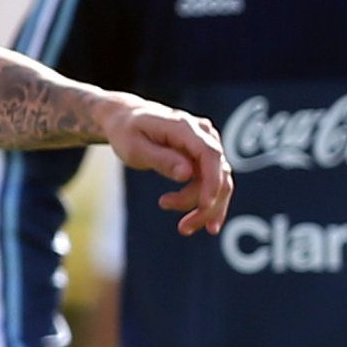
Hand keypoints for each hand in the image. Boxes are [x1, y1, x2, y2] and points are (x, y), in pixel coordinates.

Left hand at [97, 94, 232, 234]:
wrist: (126, 119)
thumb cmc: (127, 132)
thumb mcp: (135, 147)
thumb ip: (161, 159)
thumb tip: (187, 174)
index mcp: (184, 127)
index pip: (210, 154)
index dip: (212, 182)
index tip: (204, 206)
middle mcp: (203, 133)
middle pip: (219, 172)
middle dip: (206, 204)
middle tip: (183, 228)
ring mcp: (206, 144)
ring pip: (220, 181)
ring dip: (206, 208)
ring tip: (184, 227)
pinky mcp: (204, 156)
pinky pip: (214, 181)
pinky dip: (209, 202)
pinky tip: (202, 222)